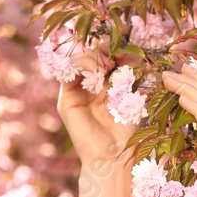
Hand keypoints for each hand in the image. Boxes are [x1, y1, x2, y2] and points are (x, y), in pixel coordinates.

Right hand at [57, 45, 135, 176]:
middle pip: (90, 56)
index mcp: (104, 86)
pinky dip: (82, 65)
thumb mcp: (130, 95)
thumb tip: (128, 52)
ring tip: (108, 63)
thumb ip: (126, 75)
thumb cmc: (127, 130)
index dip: (113, 47)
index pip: (104, 57)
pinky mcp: (66, 99)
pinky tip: (97, 69)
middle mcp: (88, 87)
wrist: (114, 155)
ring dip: (94, 57)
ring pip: (78, 61)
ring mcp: (76, 92)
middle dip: (103, 49)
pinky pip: (69, 73)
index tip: (126, 41)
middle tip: (117, 52)